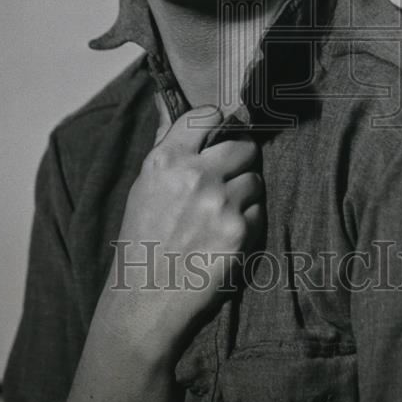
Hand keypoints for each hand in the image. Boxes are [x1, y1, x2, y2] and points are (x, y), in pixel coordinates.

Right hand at [98, 105, 263, 361]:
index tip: (219, 136)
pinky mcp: (240, 233)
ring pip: (255, 181)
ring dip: (244, 196)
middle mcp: (194, 175)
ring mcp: (220, 203)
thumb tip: (166, 100)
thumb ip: (165, 143)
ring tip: (219, 218)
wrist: (144, 302)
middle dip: (240, 162)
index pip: (207, 115)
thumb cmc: (142, 241)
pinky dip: (248, 225)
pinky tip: (224, 239)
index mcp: (165, 159)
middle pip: (244, 146)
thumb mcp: (144, 185)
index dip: (219, 125)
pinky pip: (260, 213)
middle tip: (226, 182)